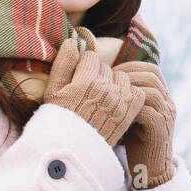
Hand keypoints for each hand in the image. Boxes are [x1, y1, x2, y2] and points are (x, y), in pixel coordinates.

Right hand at [42, 27, 145, 148]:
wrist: (73, 150)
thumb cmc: (59, 119)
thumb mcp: (53, 91)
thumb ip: (63, 64)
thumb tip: (73, 40)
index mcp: (85, 81)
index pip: (91, 58)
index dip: (84, 67)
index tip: (78, 79)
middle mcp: (106, 90)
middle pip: (106, 68)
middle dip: (97, 75)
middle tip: (88, 92)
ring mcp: (120, 102)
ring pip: (122, 77)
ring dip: (114, 84)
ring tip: (102, 98)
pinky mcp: (129, 113)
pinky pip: (137, 92)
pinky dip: (130, 94)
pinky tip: (117, 102)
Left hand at [111, 61, 176, 187]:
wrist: (150, 171)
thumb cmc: (134, 141)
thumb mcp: (131, 114)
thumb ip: (126, 97)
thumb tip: (102, 78)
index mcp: (163, 98)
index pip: (152, 70)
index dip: (131, 67)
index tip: (111, 71)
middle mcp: (168, 104)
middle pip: (152, 76)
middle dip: (128, 74)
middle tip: (107, 80)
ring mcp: (166, 117)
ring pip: (151, 91)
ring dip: (128, 90)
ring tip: (110, 95)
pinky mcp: (160, 130)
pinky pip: (148, 112)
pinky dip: (130, 109)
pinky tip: (115, 112)